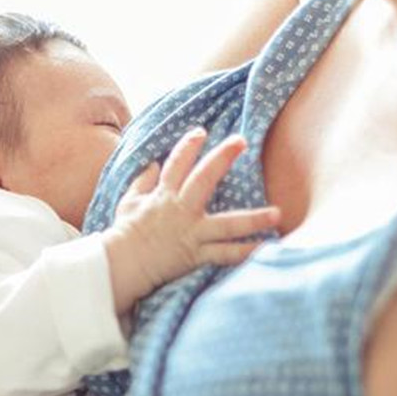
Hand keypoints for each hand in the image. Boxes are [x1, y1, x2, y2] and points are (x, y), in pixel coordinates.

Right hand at [103, 127, 278, 312]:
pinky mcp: (195, 254)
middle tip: (242, 140)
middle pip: (204, 179)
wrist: (119, 264)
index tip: (201, 131)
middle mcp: (180, 209)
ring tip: (277, 213)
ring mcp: (190, 232)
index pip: (176, 164)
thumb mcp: (127, 202)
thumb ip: (141, 182)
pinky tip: (266, 249)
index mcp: (163, 195)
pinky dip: (244, 253)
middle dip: (222, 158)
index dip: (188, 146)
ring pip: (227, 224)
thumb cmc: (123, 234)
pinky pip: (224, 254)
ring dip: (253, 219)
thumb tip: (152, 165)